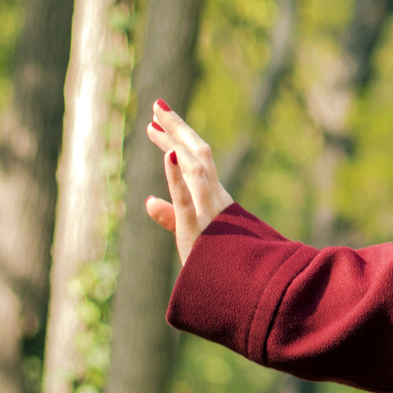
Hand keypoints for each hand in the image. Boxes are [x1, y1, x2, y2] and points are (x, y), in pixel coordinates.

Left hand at [144, 101, 233, 266]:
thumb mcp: (191, 234)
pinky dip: (179, 172)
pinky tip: (170, 151)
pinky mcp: (201, 223)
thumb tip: (148, 202)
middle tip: (158, 104)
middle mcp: (215, 197)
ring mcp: (209, 208)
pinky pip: (190, 194)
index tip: (158, 121)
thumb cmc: (220, 264)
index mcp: (215, 199)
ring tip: (158, 118)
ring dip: (178, 139)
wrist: (245, 287)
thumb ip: (171, 216)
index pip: (196, 161)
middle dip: (178, 127)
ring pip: (196, 165)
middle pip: (198, 153)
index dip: (177, 138)